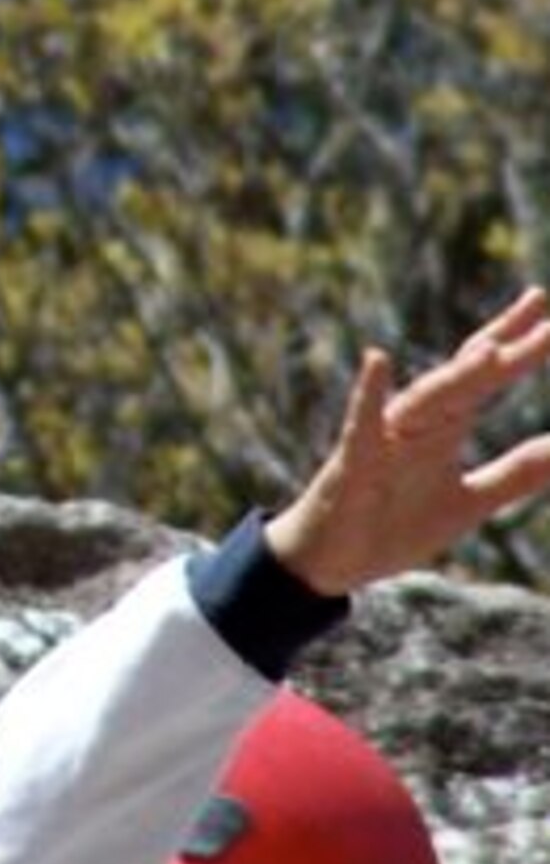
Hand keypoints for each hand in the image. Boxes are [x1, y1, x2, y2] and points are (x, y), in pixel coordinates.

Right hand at [266, 287, 549, 595]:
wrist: (334, 561)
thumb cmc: (394, 524)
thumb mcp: (468, 502)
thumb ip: (515, 473)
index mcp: (443, 428)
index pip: (483, 376)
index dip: (516, 343)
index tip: (540, 302)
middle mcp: (417, 424)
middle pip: (465, 378)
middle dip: (503, 348)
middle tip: (541, 307)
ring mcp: (384, 440)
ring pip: (427, 400)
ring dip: (457, 375)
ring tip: (492, 349)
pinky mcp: (354, 463)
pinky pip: (362, 425)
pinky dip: (369, 394)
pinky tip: (377, 361)